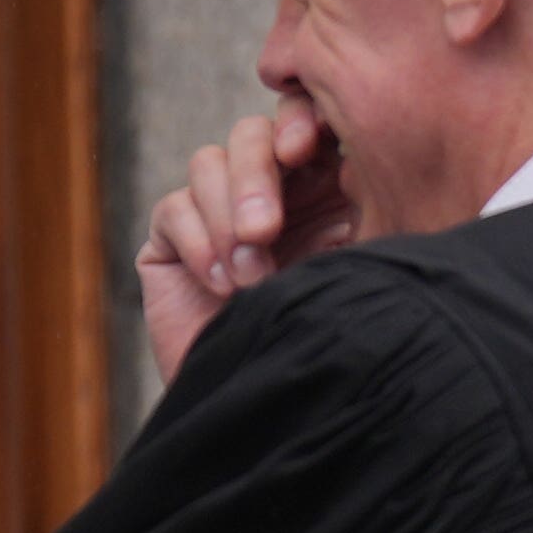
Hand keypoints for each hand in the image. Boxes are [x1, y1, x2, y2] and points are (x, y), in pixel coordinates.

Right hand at [138, 92, 356, 383]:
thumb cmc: (332, 340)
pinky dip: (198, 241)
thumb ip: (360, 208)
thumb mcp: (359, 266)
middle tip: (265, 232)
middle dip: (256, 176)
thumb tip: (350, 156)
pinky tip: (223, 285)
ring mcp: (216, 213)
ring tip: (249, 277)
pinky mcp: (172, 242)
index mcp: (326, 184)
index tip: (304, 152)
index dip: (299, 121)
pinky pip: (174, 208)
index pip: (306, 122)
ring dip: (226, 216)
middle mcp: (271, 191)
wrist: (276, 411)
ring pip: (209, 163)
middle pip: (252, 135)